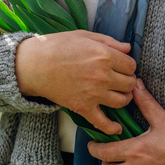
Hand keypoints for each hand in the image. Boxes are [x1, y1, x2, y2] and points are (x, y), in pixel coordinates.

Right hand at [15, 30, 136, 134]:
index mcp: (105, 56)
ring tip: (116, 95)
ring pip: (122, 101)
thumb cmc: (55, 46)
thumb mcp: (83, 36)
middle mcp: (103, 76)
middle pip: (129, 84)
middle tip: (118, 81)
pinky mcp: (82, 107)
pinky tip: (116, 128)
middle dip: (126, 82)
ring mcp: (94, 93)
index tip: (120, 68)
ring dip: (122, 99)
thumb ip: (108, 41)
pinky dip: (111, 127)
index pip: (131, 66)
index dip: (127, 66)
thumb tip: (127, 48)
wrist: (32, 65)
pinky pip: (102, 122)